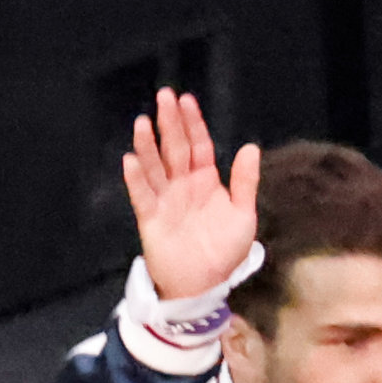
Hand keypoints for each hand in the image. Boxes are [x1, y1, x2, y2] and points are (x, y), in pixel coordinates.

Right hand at [122, 85, 260, 308]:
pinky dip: (136, 178)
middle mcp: (183, 185)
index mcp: (205, 181)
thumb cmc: (223, 252)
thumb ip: (245, 182)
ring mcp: (165, 200)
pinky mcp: (150, 218)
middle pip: (175, 148)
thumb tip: (250, 147)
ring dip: (148, 145)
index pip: (198, 144)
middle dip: (170, 123)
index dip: (193, 123)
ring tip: (143, 122)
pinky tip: (131, 160)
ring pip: (155, 166)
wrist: (203, 286)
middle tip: (164, 96)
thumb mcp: (243, 216)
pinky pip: (142, 195)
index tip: (187, 100)